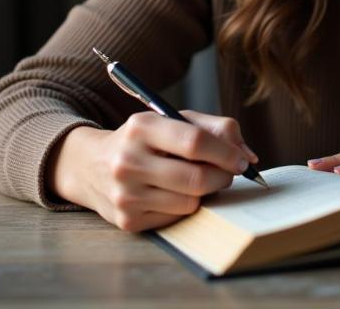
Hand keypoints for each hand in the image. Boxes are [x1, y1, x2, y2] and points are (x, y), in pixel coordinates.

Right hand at [46, 110, 258, 231]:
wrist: (91, 165)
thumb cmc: (146, 139)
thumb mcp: (174, 119)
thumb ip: (216, 128)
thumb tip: (248, 156)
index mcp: (142, 127)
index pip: (195, 142)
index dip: (226, 153)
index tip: (243, 161)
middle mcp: (128, 161)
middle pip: (195, 178)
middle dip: (223, 177)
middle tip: (230, 173)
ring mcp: (125, 194)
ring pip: (189, 202)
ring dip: (205, 193)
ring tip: (198, 179)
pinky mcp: (126, 220)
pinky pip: (175, 218)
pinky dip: (185, 206)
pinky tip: (174, 192)